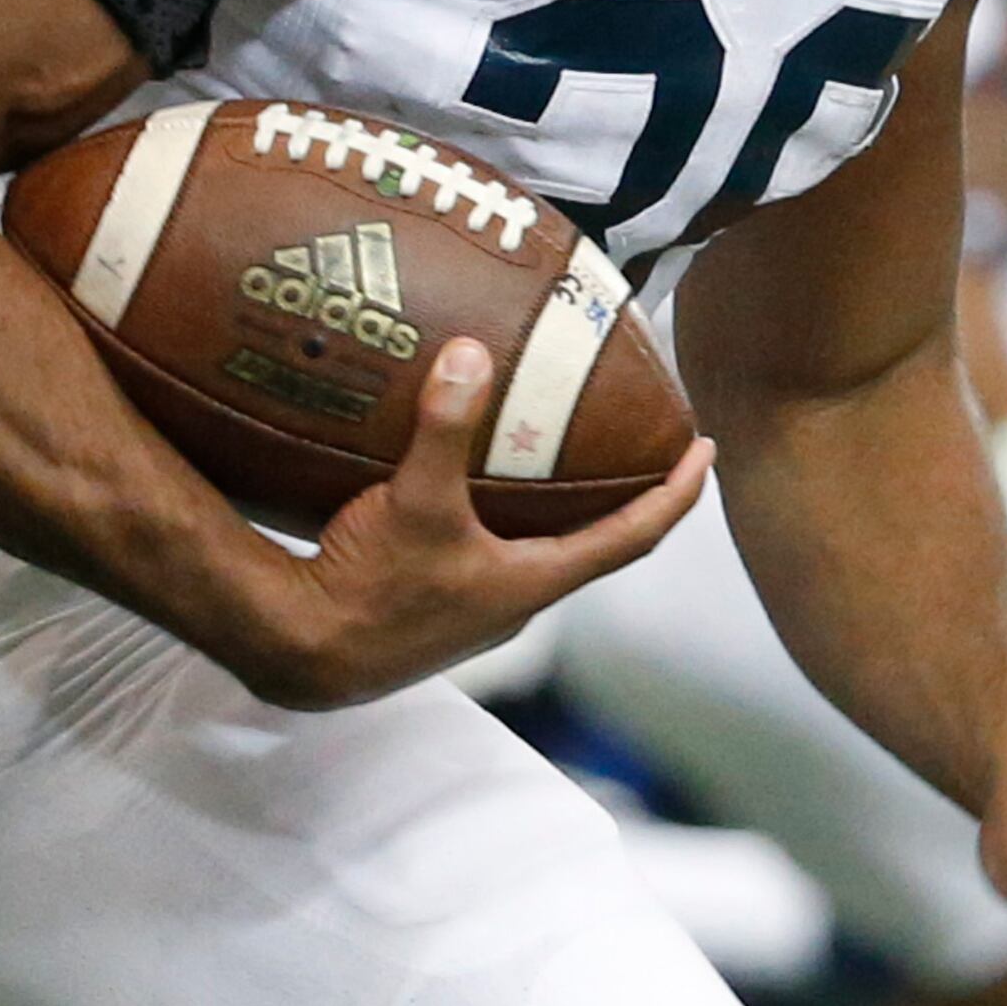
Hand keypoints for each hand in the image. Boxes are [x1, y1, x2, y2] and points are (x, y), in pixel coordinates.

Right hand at [230, 334, 710, 712]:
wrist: (299, 652)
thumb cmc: (369, 592)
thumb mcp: (413, 501)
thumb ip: (444, 428)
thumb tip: (469, 353)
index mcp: (534, 581)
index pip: (634, 537)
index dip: (677, 495)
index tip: (707, 454)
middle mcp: (516, 603)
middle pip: (592, 545)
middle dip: (619, 497)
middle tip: (636, 446)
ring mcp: (475, 612)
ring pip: (534, 552)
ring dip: (554, 510)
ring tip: (552, 455)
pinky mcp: (433, 608)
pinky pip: (483, 554)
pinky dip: (494, 518)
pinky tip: (462, 487)